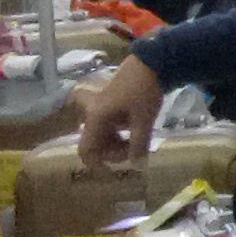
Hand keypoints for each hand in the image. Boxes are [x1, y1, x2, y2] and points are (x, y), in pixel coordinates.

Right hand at [76, 55, 162, 171]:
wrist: (150, 64)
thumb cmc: (144, 92)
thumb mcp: (144, 120)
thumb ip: (138, 144)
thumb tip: (137, 166)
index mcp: (96, 119)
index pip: (86, 150)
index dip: (96, 164)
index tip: (113, 172)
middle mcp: (93, 116)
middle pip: (94, 145)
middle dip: (111, 153)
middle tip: (133, 152)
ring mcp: (100, 111)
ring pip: (102, 137)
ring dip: (116, 145)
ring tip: (136, 143)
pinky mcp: (110, 107)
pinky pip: (109, 128)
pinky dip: (119, 135)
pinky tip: (135, 133)